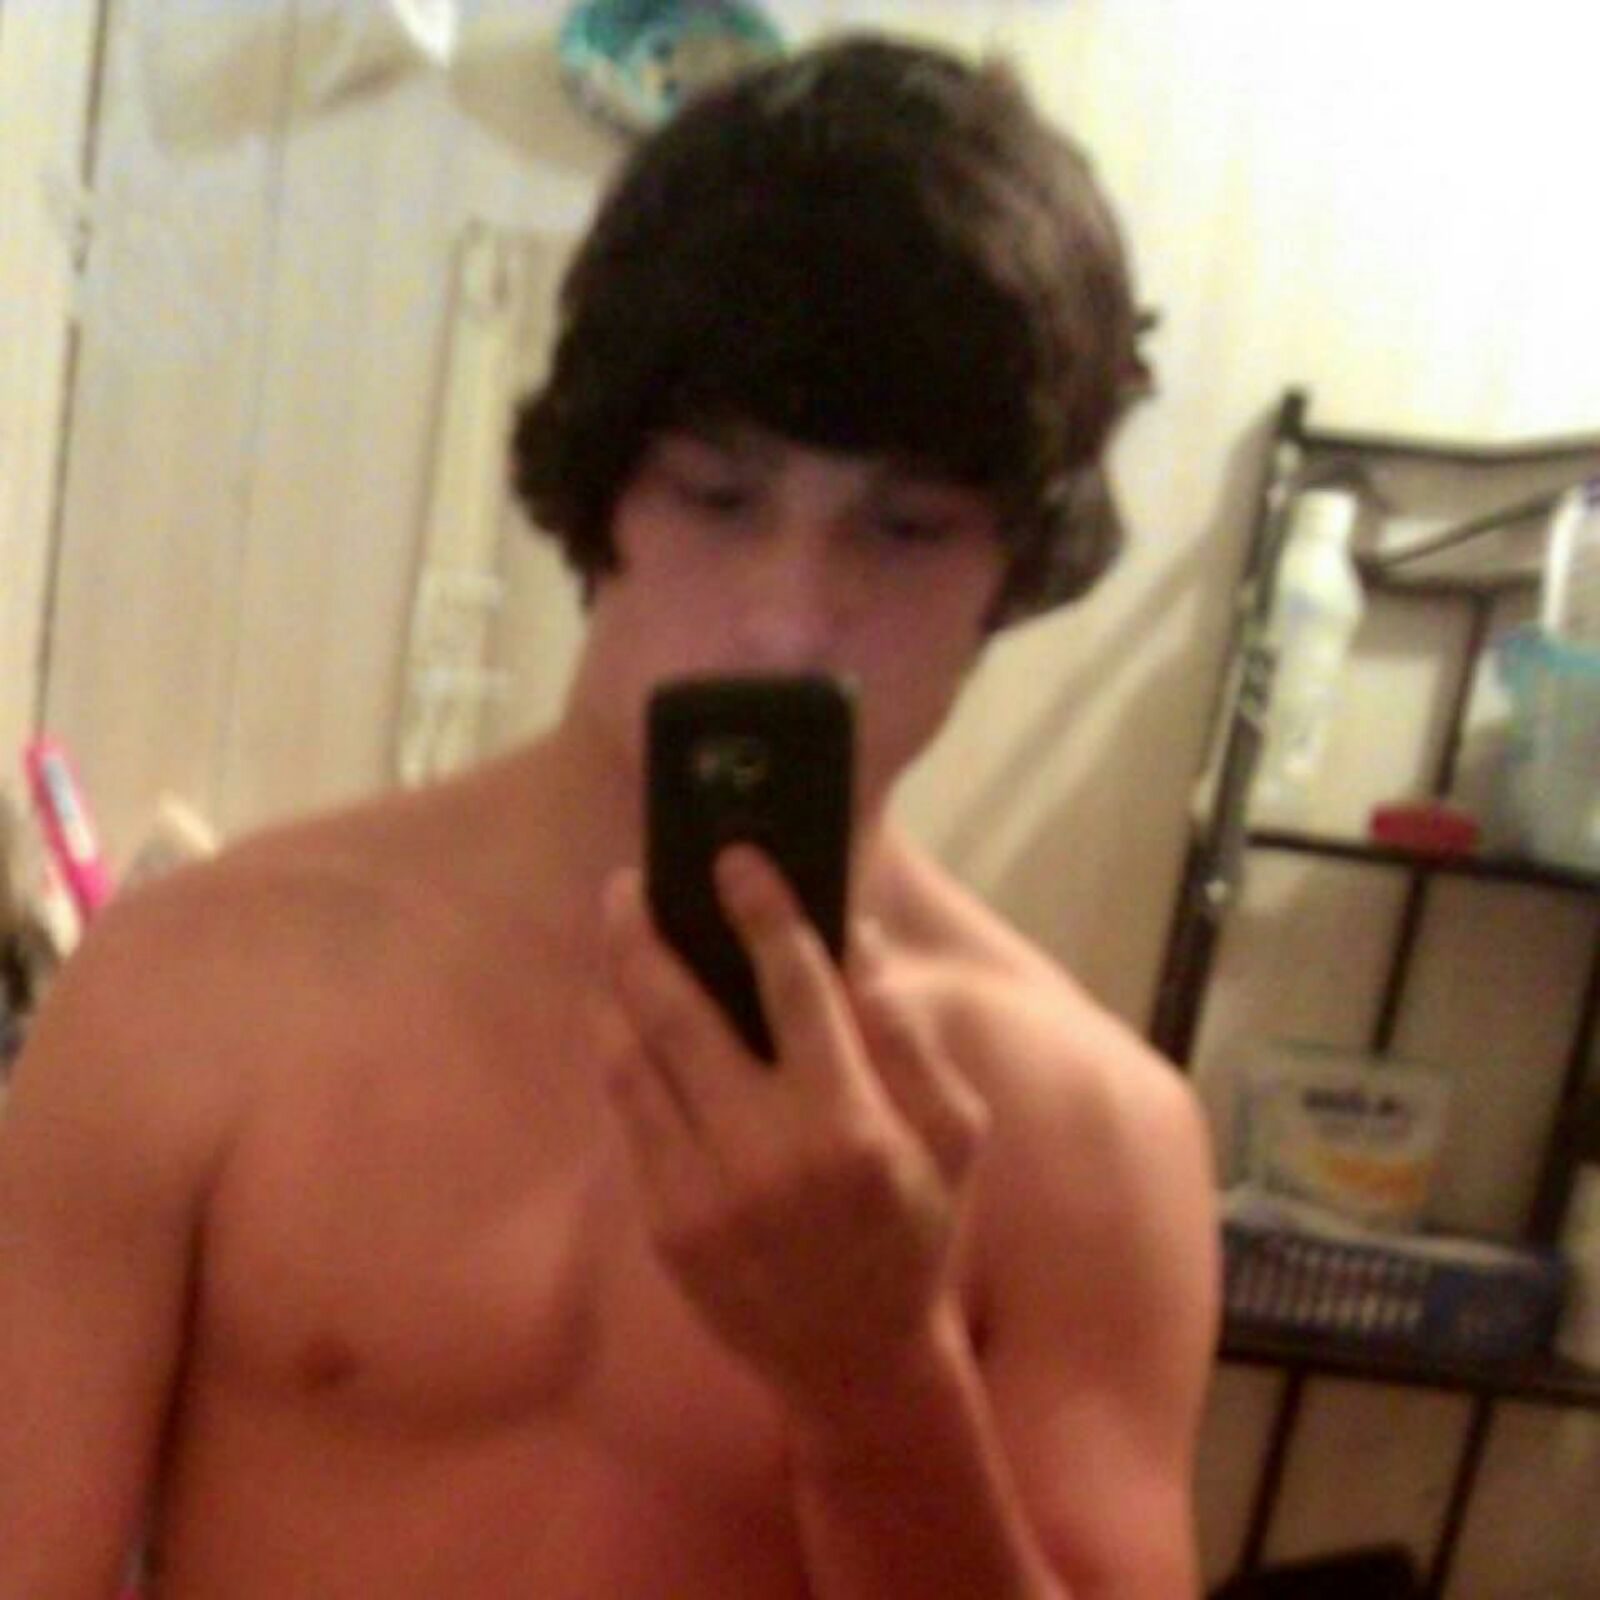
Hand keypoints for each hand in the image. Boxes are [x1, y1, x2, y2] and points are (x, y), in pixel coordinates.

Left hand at [597, 844, 990, 1425]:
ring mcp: (703, 1195)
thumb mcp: (953, 1137)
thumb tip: (853, 940)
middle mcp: (766, 1155)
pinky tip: (622, 1018)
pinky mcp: (665, 1226)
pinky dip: (620, 1056)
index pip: (795, 987)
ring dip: (616, 988)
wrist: (856, 1363)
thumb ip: (908, 1037)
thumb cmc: (916, 1233)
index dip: (762, 911)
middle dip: (646, 934)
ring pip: (635, 1062)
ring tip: (616, 937)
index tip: (735, 858)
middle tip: (628, 883)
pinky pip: (630, 1118)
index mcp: (851, 1125)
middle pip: (681, 1013)